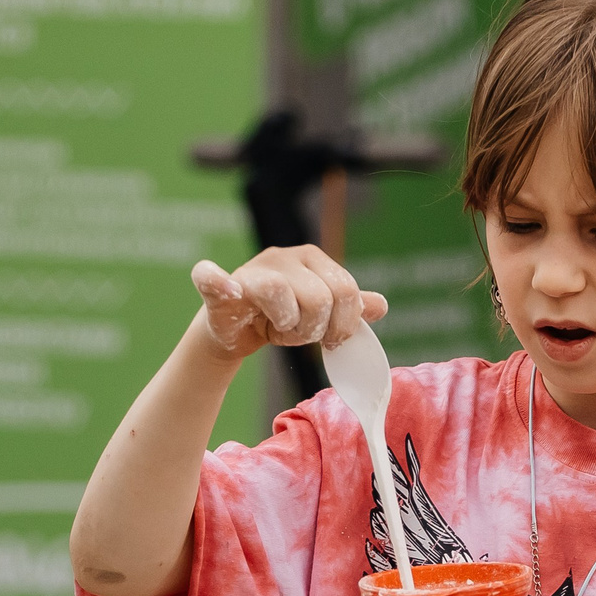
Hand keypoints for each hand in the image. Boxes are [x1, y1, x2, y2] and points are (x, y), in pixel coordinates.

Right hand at [189, 245, 386, 360]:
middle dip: (314, 329)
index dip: (344, 324)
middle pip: (320, 298)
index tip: (330, 338)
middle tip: (299, 334)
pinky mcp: (220, 287)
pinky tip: (228, 289)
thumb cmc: (280, 317)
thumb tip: (381, 306)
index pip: (346, 291)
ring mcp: (252, 269)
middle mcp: (284, 256)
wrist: (237, 328)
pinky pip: (215, 278)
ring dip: (286, 326)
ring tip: (278, 329)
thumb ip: (349, 308)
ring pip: (284, 296)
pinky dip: (217, 282)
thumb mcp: (320, 313)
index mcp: (313, 258)